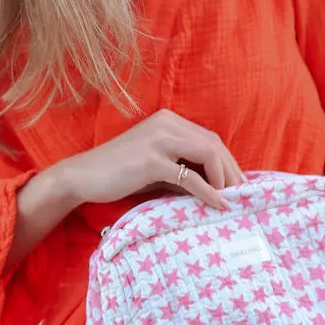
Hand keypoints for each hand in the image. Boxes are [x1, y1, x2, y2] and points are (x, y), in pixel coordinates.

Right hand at [61, 109, 244, 212]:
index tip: (239, 184)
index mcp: (168, 120)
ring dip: (224, 179)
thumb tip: (216, 187)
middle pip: (213, 144)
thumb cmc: (120, 174)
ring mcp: (158, 140)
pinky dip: (208, 192)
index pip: (209, 138)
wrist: (82, 177)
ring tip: (231, 200)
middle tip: (242, 195)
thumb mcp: (157, 167)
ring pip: (207, 155)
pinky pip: (189, 177)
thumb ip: (183, 170)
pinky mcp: (151, 161)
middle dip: (232, 171)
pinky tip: (218, 204)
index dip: (228, 162)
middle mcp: (166, 123)